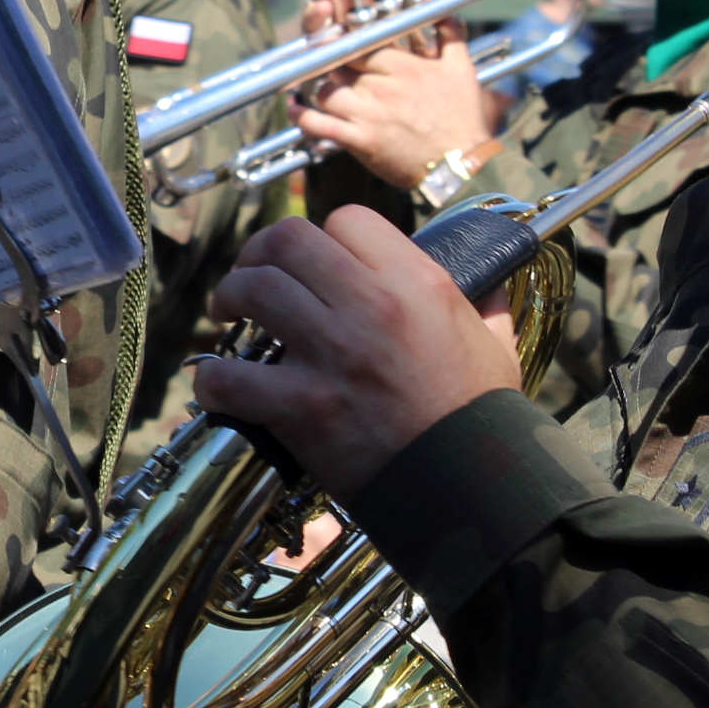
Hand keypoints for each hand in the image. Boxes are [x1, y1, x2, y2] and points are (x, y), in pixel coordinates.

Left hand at [194, 208, 516, 497]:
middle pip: (287, 240)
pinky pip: (232, 377)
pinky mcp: (303, 406)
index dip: (324, 235)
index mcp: (415, 282)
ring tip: (227, 314)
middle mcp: (370, 306)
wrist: (471, 487)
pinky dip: (213, 380)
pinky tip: (218, 383)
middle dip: (258, 252)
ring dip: (229, 298)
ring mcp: (332, 354)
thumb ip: (484, 303)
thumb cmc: (480, 417)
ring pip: (253, 290)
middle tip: (251, 275)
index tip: (314, 262)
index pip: (347, 220)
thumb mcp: (495, 344)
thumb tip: (485, 280)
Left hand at [291, 36, 494, 187]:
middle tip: (320, 57)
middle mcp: (383, 86)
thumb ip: (450, 31)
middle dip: (329, 60)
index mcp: (404, 65)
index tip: (338, 36)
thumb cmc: (463, 118)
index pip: (362, 41)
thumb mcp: (462, 67)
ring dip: (319, 88)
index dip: (346, 37)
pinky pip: (320, 125)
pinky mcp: (360, 141)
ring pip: (326, 90)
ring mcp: (369, 114)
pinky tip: (295, 109)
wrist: (463, 166)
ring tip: (317, 85)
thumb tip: (446, 1)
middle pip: (340, 64)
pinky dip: (302, 116)